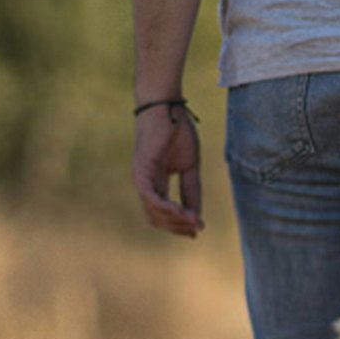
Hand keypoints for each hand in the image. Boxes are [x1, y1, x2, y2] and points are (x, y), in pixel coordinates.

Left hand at [132, 105, 203, 236]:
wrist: (167, 107)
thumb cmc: (178, 131)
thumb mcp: (190, 166)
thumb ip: (191, 189)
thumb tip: (196, 215)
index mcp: (156, 183)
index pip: (164, 213)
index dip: (180, 225)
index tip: (198, 230)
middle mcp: (146, 184)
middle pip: (157, 218)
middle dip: (178, 227)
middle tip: (197, 228)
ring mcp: (141, 178)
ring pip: (153, 212)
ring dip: (174, 220)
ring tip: (194, 220)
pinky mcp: (141, 170)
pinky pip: (151, 197)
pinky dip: (166, 208)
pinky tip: (181, 211)